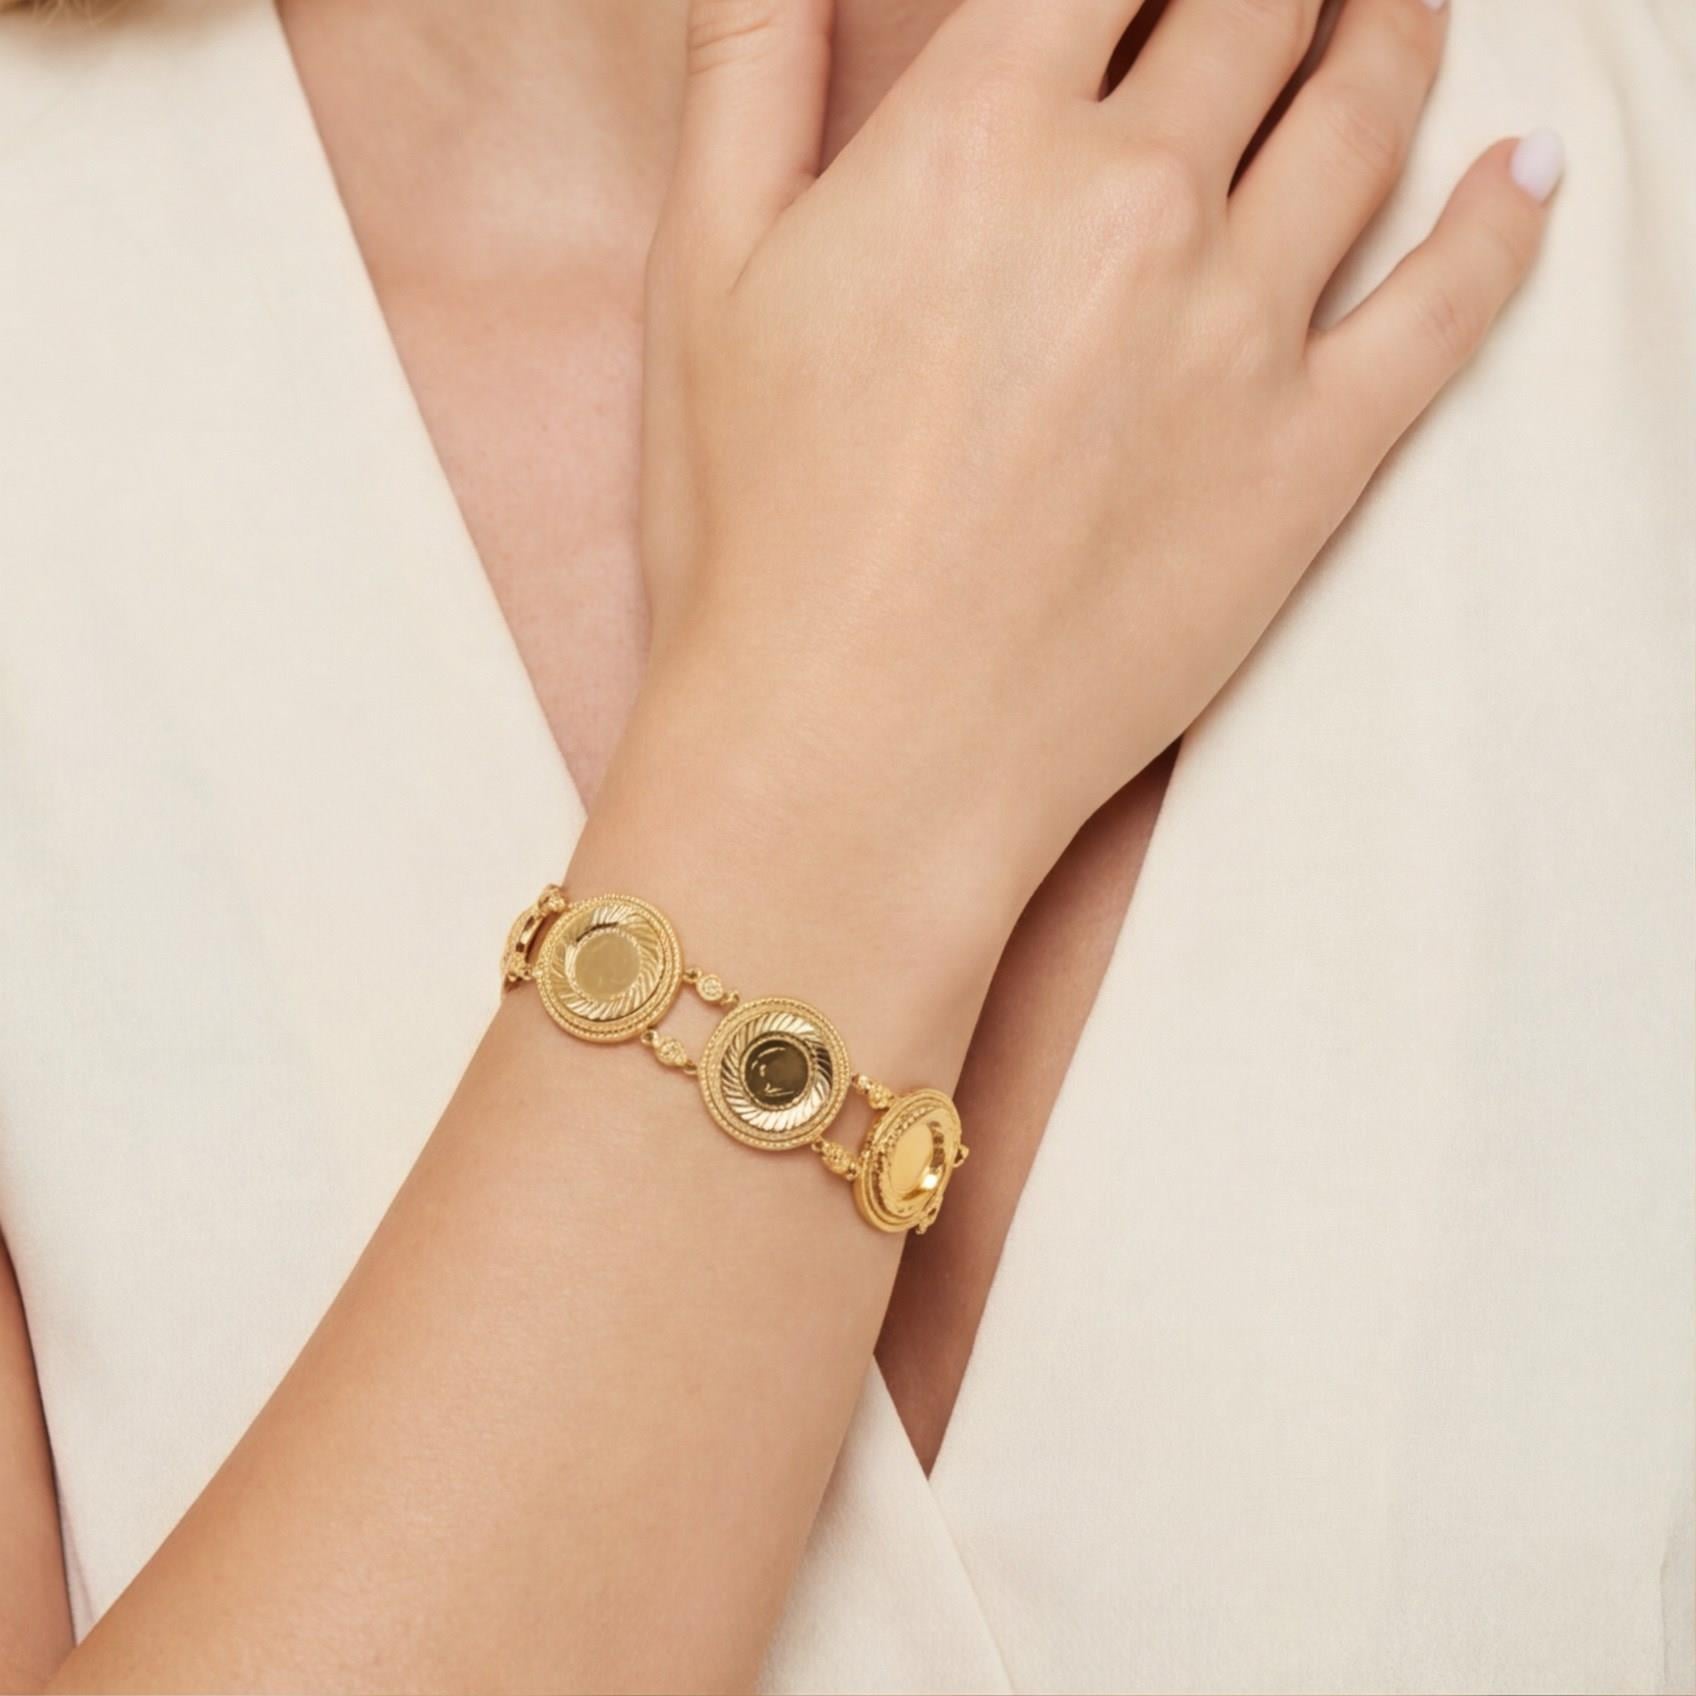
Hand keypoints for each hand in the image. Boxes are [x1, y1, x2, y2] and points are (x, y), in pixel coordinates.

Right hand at [598, 0, 1554, 1063]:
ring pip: (1367, 110)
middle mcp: (1135, 199)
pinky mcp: (1310, 460)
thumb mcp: (703, 271)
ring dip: (1391, 25)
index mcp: (982, 133)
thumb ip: (749, 60)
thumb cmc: (758, 529)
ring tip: (1389, 4)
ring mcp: (1242, 330)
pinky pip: (1450, 303)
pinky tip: (1518, 173)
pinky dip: (1500, 219)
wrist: (854, 751)